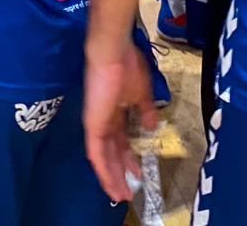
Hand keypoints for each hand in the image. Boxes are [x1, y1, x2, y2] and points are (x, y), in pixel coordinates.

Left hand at [83, 38, 157, 202]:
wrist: (113, 52)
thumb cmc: (128, 65)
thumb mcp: (142, 93)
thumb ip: (145, 111)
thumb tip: (153, 126)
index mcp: (115, 111)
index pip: (122, 140)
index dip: (129, 158)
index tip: (138, 173)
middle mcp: (104, 120)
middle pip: (113, 153)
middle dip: (121, 173)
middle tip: (128, 191)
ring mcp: (97, 123)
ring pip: (103, 158)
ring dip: (112, 177)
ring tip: (120, 195)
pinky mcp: (93, 125)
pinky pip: (96, 154)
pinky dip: (103, 170)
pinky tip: (110, 184)